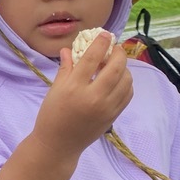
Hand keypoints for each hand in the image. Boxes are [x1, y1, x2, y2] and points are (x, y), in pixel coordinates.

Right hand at [34, 33, 132, 157]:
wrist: (58, 144)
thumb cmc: (52, 115)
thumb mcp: (54, 90)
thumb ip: (65, 68)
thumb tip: (69, 48)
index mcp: (74, 88)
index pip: (92, 58)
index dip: (101, 43)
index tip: (105, 34)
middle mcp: (93, 97)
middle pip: (115, 68)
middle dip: (118, 53)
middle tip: (115, 47)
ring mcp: (106, 107)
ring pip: (126, 80)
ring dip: (124, 68)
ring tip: (116, 64)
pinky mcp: (113, 116)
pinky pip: (127, 94)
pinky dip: (126, 83)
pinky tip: (118, 80)